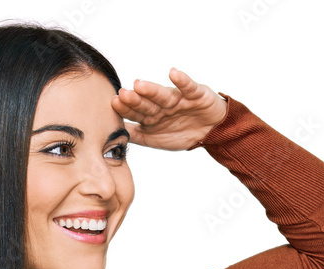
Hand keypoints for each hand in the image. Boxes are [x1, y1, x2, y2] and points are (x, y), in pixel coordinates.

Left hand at [110, 67, 227, 150]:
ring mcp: (178, 99)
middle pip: (147, 103)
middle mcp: (163, 105)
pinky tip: (173, 73)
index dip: (126, 108)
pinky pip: (188, 87)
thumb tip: (112, 134)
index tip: (114, 102)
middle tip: (123, 94)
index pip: (136, 111)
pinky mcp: (196, 94)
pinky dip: (182, 80)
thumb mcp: (156, 139)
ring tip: (139, 84)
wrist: (211, 132)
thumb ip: (136, 135)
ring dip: (152, 90)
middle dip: (136, 99)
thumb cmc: (182, 133)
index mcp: (152, 115)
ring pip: (164, 95)